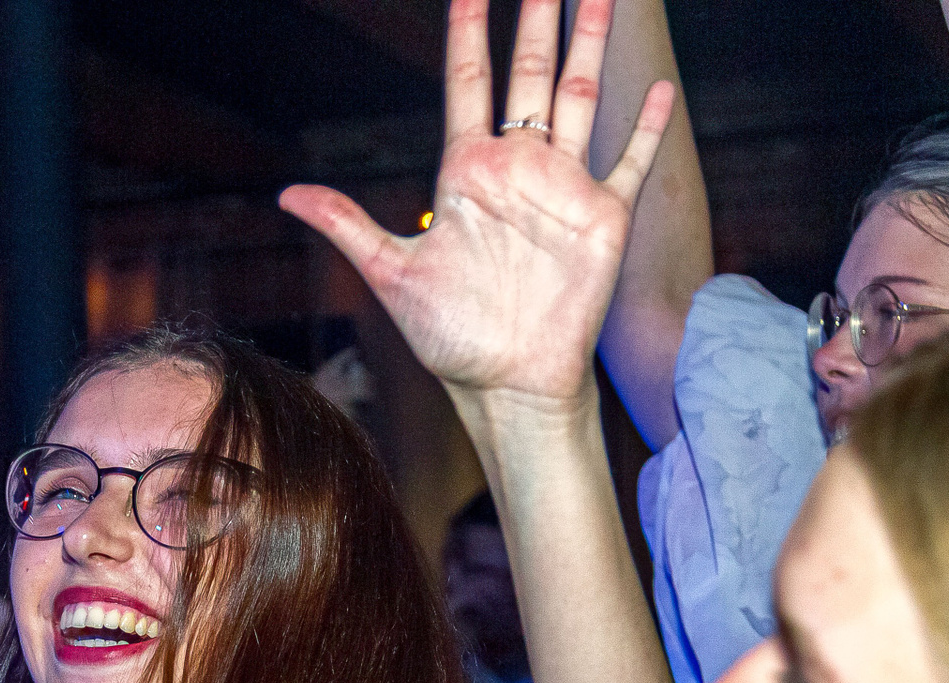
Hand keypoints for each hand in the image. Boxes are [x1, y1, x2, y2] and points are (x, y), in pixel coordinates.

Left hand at [279, 0, 673, 407]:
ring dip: (590, 45)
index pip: (468, 82)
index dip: (469, 32)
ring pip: (580, 96)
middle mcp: (516, 168)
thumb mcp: (391, 272)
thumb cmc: (451, 335)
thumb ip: (347, 224)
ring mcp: (562, 187)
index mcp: (466, 171)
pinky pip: (630, 161)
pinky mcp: (603, 217)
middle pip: (529, 73)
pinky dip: (647, 126)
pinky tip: (662, 87)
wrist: (508, 382)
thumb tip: (286, 196)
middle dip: (537, 19)